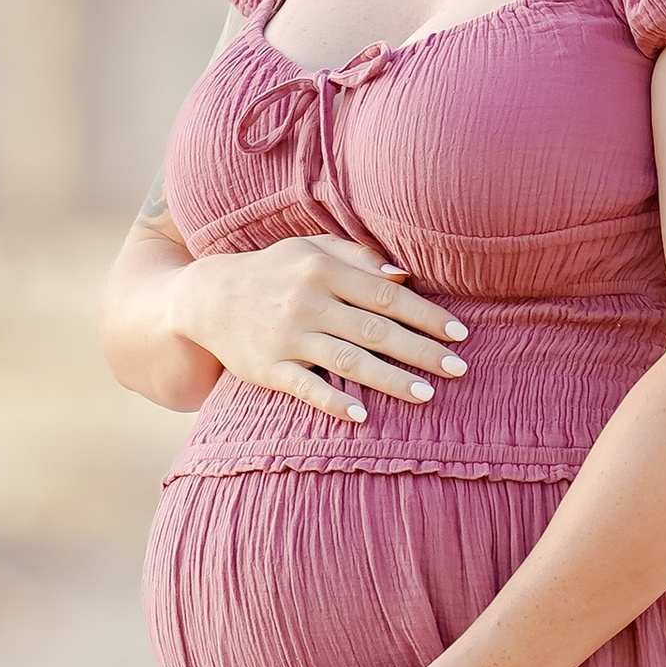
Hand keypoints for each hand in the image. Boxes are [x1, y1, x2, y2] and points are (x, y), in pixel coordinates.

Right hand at [174, 236, 467, 423]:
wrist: (206, 297)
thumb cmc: (274, 271)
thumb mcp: (310, 250)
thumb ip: (358, 258)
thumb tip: (404, 276)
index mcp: (322, 269)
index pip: (386, 294)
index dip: (426, 315)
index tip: (459, 334)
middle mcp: (307, 302)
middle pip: (375, 329)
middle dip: (420, 350)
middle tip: (458, 369)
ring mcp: (286, 336)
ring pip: (348, 360)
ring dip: (389, 379)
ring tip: (426, 395)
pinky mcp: (267, 367)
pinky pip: (306, 386)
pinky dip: (333, 400)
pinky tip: (362, 416)